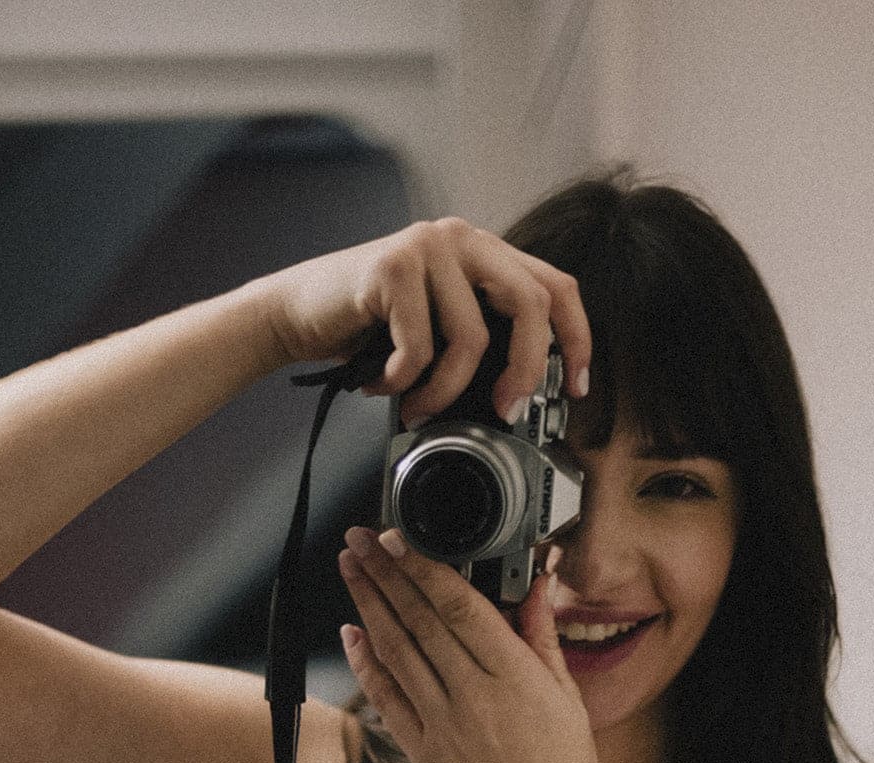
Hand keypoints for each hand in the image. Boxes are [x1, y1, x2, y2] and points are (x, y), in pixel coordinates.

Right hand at [259, 218, 590, 420]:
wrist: (296, 313)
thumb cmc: (367, 330)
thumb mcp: (438, 330)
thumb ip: (481, 336)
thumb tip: (526, 391)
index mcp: (482, 252)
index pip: (555, 286)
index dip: (577, 338)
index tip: (576, 388)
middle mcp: (461, 238)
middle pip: (529, 305)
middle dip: (524, 371)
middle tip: (504, 412)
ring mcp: (428, 246)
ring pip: (471, 338)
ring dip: (443, 392)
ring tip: (415, 406)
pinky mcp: (393, 266)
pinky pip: (420, 348)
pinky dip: (401, 383)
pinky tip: (379, 382)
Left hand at [337, 527, 603, 762]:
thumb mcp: (566, 699)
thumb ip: (542, 638)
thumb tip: (534, 587)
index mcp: (514, 676)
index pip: (458, 606)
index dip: (422, 567)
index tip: (400, 537)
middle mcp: (473, 697)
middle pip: (418, 620)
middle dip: (384, 572)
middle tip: (360, 537)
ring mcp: (443, 726)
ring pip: (395, 652)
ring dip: (367, 605)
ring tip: (350, 568)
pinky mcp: (424, 754)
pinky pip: (387, 699)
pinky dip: (365, 663)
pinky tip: (351, 633)